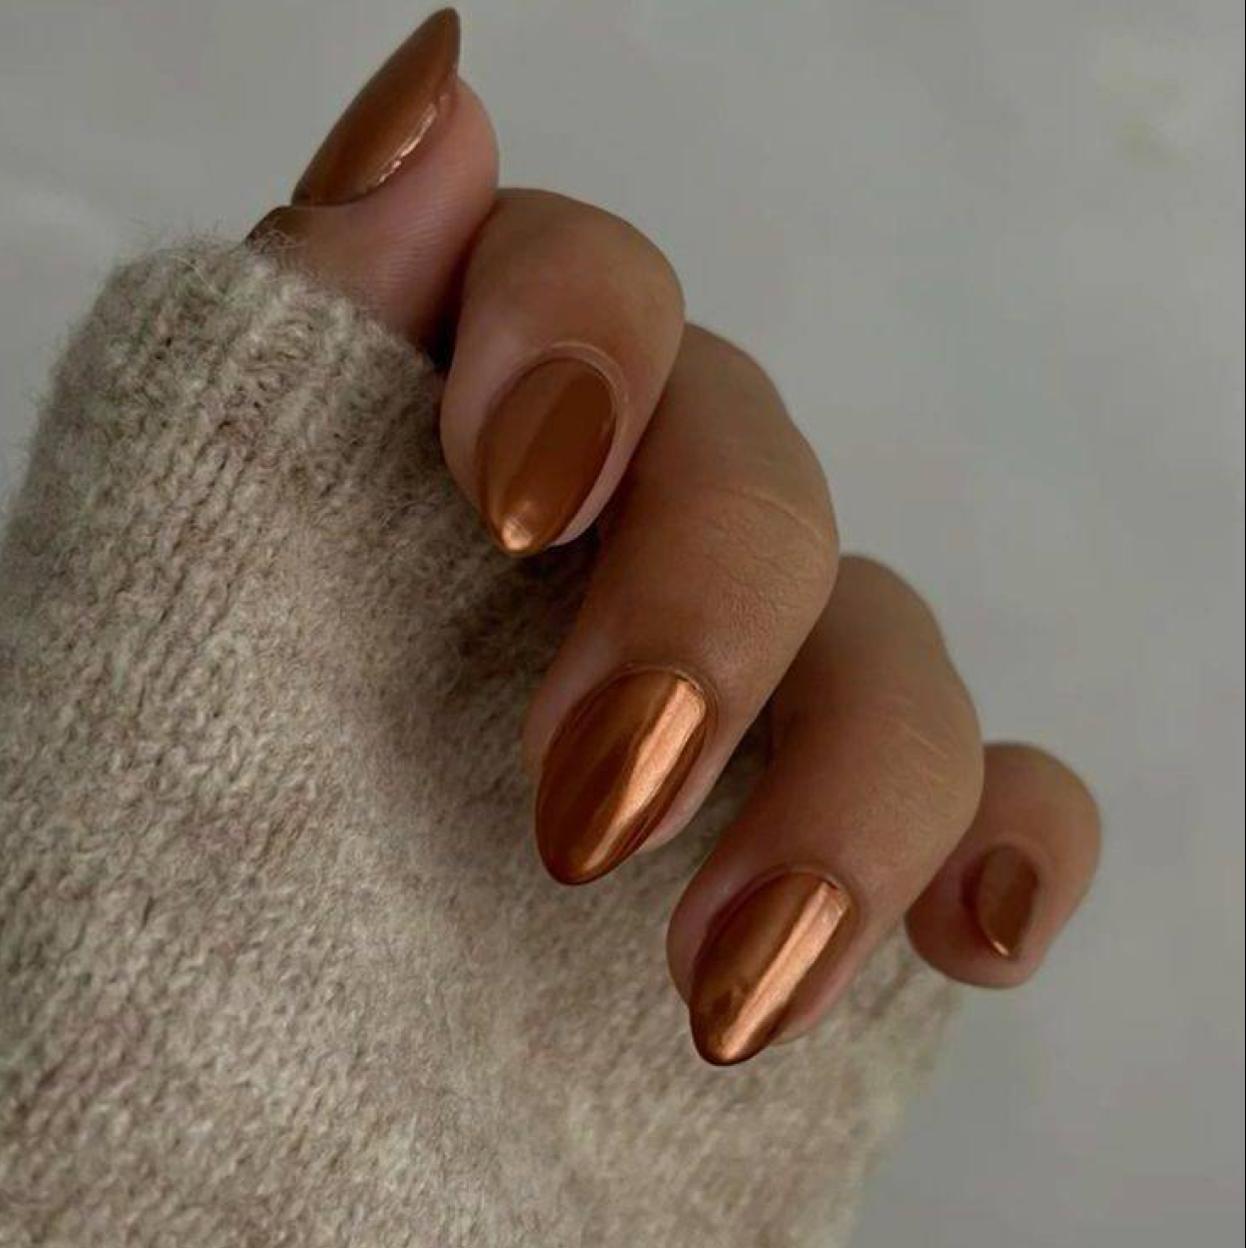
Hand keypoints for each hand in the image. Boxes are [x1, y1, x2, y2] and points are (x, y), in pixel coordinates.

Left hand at [252, 9, 1099, 1064]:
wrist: (195, 1148)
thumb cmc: (142, 883)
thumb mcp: (170, 592)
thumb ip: (281, 356)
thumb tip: (432, 102)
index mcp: (459, 473)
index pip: (583, 290)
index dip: (582, 340)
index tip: (514, 496)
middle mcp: (616, 567)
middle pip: (757, 476)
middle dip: (701, 619)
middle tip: (584, 809)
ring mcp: (744, 720)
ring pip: (894, 652)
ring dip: (850, 794)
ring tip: (722, 988)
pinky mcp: (829, 866)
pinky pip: (996, 805)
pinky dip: (1006, 847)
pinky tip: (969, 938)